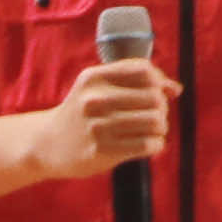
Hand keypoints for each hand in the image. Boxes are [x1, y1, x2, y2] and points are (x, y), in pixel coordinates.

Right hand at [40, 48, 174, 179]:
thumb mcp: (99, 88)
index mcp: (93, 77)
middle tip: (153, 116)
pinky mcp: (101, 151)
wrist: (46, 145)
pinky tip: (148, 144)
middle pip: (155, 97)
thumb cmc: (84, 113)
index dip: (159, 81)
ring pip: (156, 121)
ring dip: (161, 127)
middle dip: (162, 108)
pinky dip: (156, 144)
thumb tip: (176, 89)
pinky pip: (149, 144)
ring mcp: (97, 126)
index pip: (144, 70)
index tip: (159, 92)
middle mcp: (94, 99)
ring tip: (152, 131)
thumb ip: (137, 82)